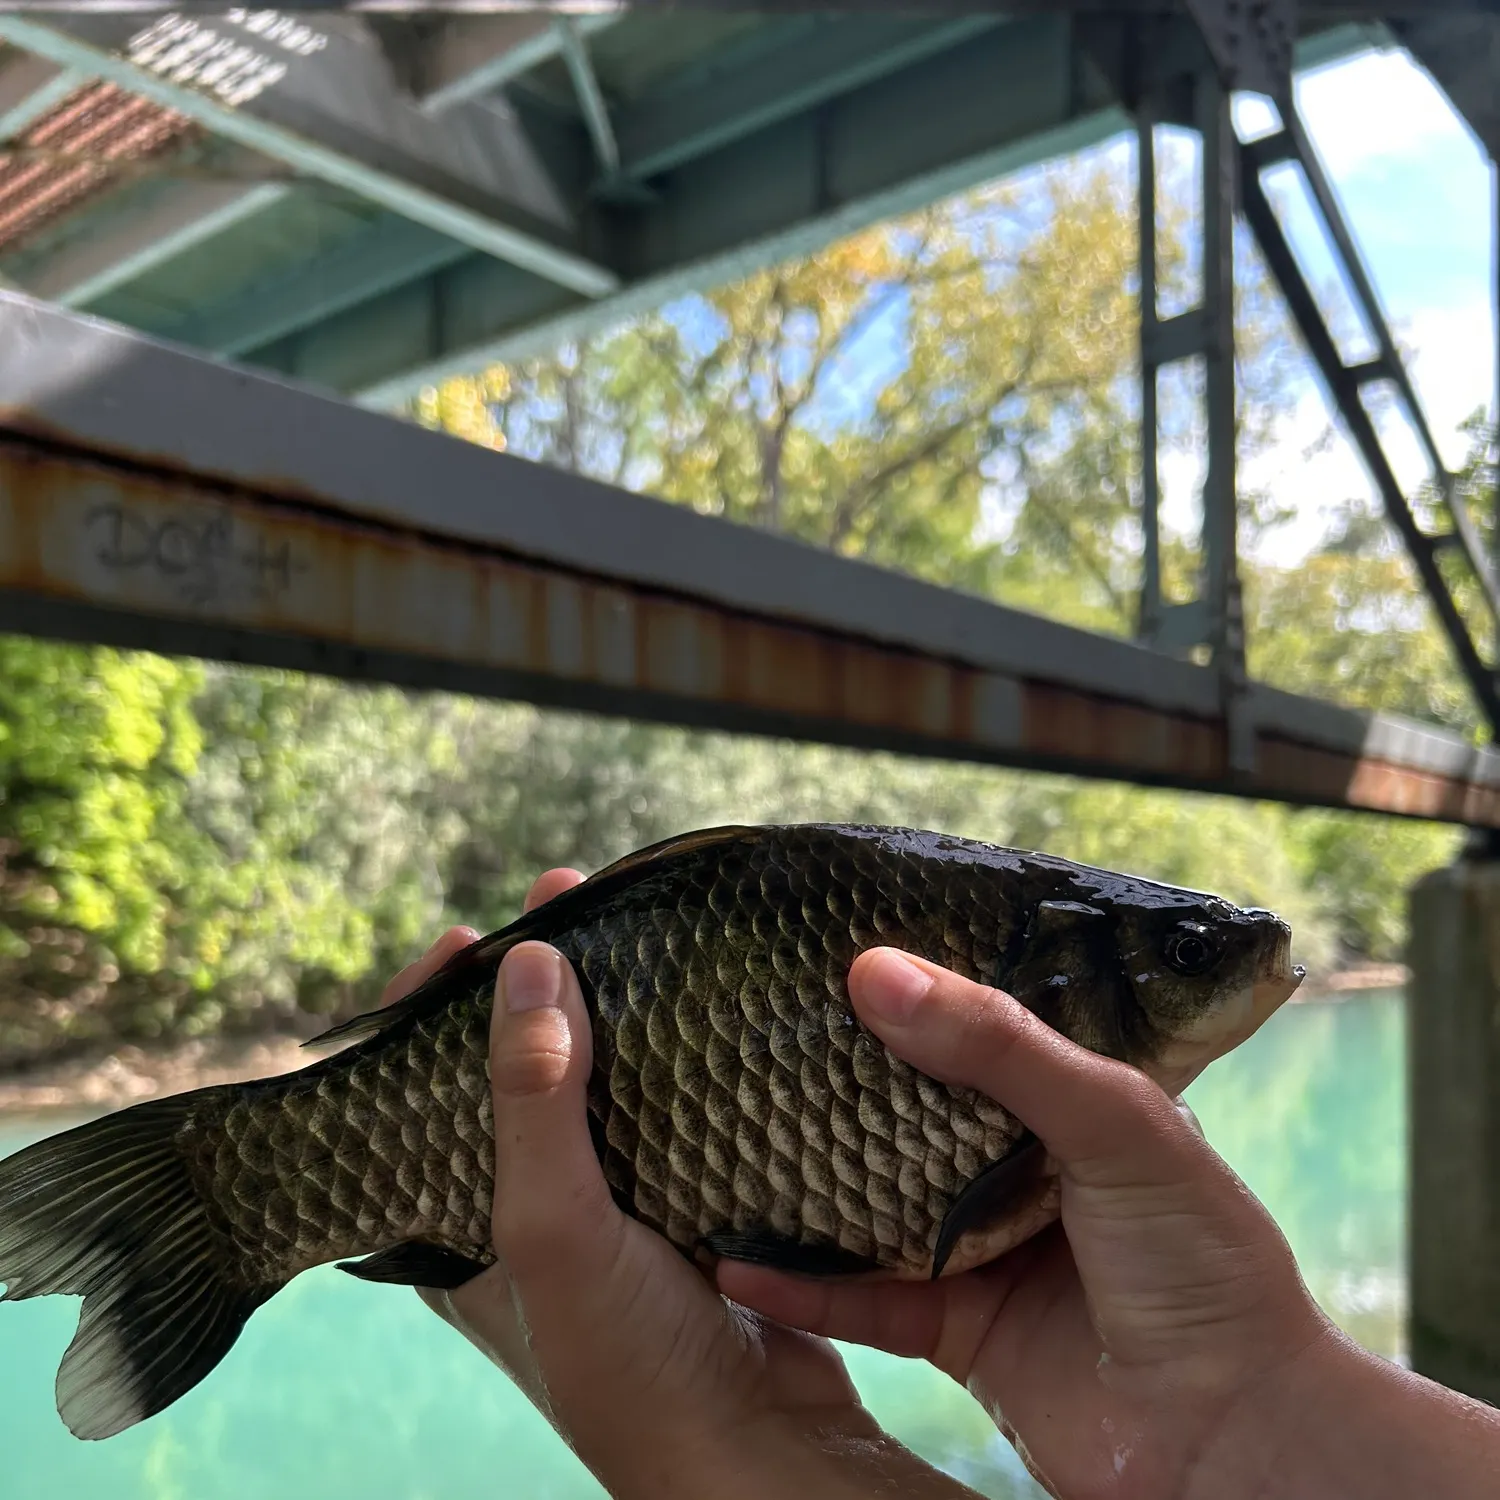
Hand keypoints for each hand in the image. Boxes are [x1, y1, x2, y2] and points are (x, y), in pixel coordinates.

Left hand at [380, 877, 974, 1499]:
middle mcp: (526, 1212)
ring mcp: (610, 1205)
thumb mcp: (550, 1231)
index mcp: (458, 1229)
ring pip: (593, 1078)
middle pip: (509, 1069)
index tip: (464, 939)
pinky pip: (664, 1104)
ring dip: (606, 1004)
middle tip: (560, 901)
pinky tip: (690, 998)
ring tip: (626, 925)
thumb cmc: (631, 1365)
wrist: (760, 1451)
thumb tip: (525, 961)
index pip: (413, 1097)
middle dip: (530, 983)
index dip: (428, 1012)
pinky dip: (670, 1047)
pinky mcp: (686, 1201)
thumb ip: (529, 1101)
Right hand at [716, 948, 1342, 1499]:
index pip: (968, 1028)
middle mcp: (1015, 1166)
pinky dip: (800, 1288)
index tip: (815, 955)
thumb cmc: (1199, 1259)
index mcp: (1064, 1099)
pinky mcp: (954, 1329)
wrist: (1235, 1440)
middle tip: (740, 1041)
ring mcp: (980, 1248)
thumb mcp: (1113, 1121)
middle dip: (834, 1083)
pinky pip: (861, 1300)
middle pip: (905, 1113)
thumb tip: (876, 973)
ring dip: (804, 1182)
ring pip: (871, 1203)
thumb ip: (1001, 1049)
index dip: (903, 993)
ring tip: (718, 1139)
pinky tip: (735, 1263)